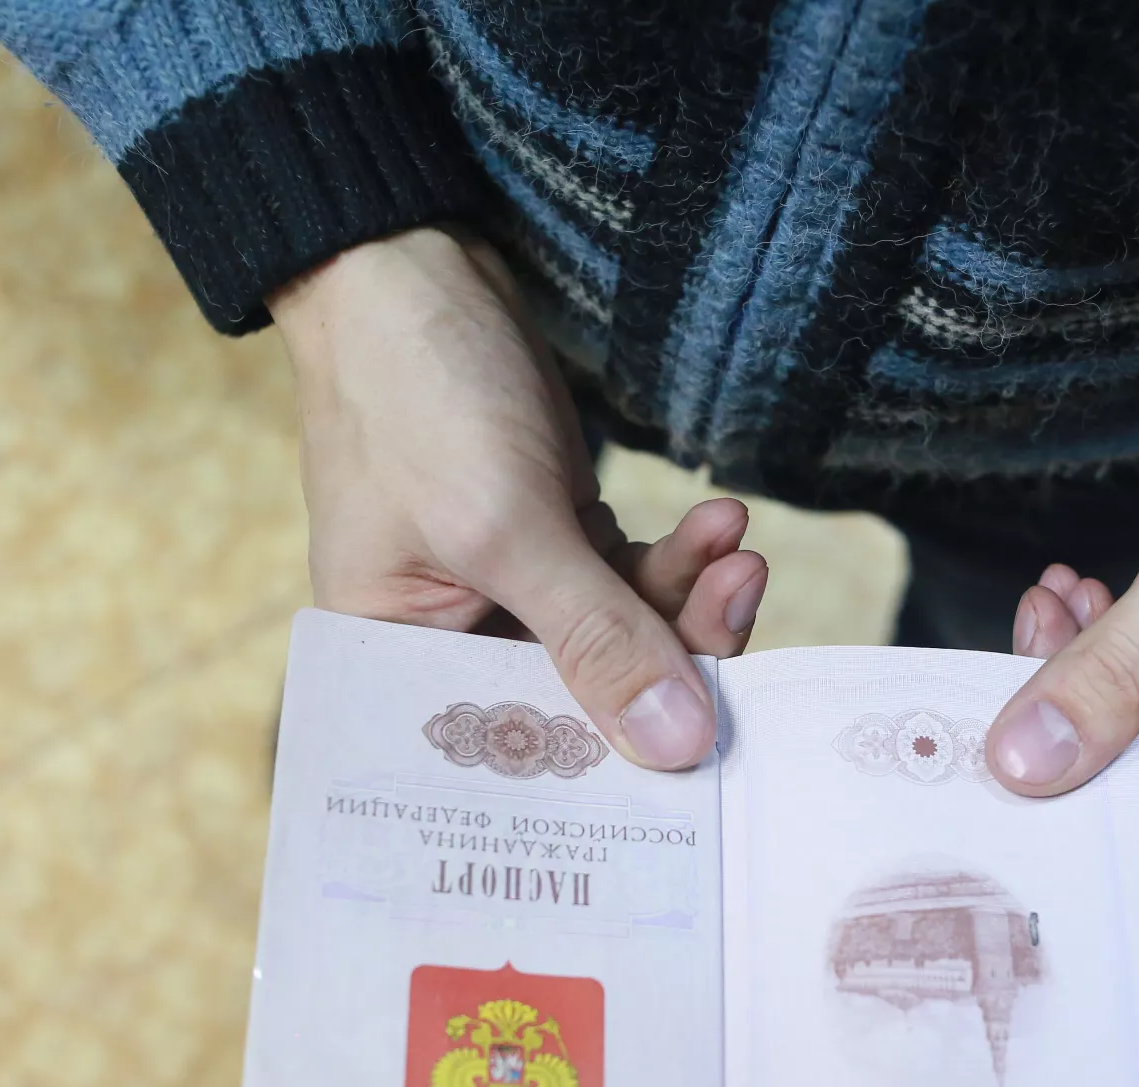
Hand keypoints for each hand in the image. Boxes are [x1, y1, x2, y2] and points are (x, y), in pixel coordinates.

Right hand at [270, 227, 766, 770]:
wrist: (408, 267)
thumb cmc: (415, 396)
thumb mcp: (505, 529)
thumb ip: (596, 640)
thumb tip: (681, 747)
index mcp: (396, 671)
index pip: (516, 754)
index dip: (613, 767)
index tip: (708, 757)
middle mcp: (448, 646)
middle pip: (582, 700)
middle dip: (670, 656)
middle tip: (742, 597)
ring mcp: (506, 594)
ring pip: (620, 639)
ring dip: (688, 596)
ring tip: (735, 545)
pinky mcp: (551, 544)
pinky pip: (628, 583)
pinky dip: (677, 558)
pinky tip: (717, 523)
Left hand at [985, 368, 1138, 860]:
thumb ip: (1111, 674)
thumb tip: (1018, 768)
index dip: (1055, 773)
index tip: (987, 705)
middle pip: (1135, 797)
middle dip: (1069, 713)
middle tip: (1036, 619)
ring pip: (1133, 760)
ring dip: (1085, 680)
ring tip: (1062, 598)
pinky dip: (1114, 670)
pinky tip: (1089, 606)